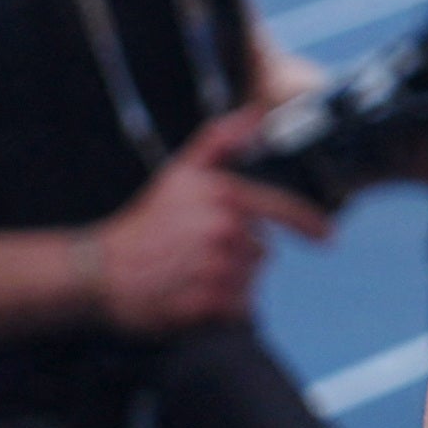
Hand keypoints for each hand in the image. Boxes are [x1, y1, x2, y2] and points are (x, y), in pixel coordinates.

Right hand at [93, 109, 328, 333]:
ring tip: (193, 276)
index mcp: (224, 197)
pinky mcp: (203, 304)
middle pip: (263, 253)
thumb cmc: (144, 222)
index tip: (328, 237)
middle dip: (241, 257)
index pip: (281, 210)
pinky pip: (237, 311)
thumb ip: (220, 139)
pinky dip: (223, 310)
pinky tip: (194, 298)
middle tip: (199, 256)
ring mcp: (213, 268)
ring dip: (232, 284)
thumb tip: (257, 116)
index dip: (309, 224)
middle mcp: (223, 231)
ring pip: (251, 283)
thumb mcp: (180, 172)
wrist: (98, 271)